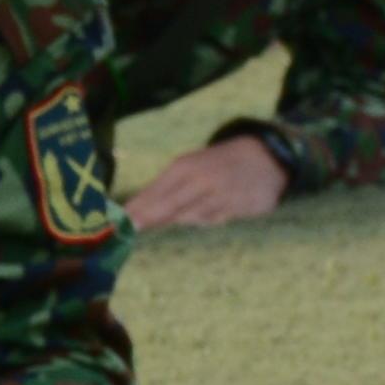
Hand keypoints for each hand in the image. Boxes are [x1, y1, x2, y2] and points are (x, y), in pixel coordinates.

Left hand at [123, 133, 292, 229]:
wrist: (265, 156)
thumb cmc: (218, 163)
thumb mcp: (191, 166)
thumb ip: (167, 190)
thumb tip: (138, 213)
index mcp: (186, 167)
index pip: (154, 192)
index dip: (137, 208)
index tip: (118, 221)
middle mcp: (201, 180)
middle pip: (168, 207)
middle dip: (148, 218)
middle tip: (129, 229)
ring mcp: (222, 195)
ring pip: (192, 217)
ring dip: (184, 217)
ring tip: (195, 203)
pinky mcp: (240, 206)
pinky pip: (215, 219)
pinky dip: (210, 216)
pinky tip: (216, 206)